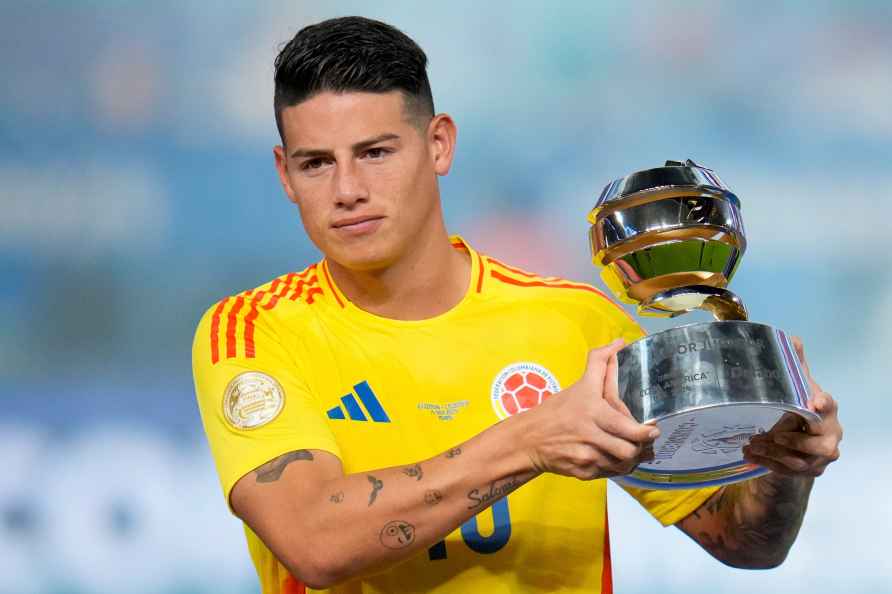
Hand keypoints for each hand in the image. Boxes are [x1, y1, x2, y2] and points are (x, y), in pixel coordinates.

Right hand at [521, 339, 659, 479]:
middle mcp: (590, 435)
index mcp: (592, 411)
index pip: (629, 429)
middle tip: (644, 442)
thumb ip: (600, 362)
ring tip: (632, 450)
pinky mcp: (583, 473)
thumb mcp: (579, 385)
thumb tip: (619, 342)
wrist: (529, 440)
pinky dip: (615, 467)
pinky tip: (614, 458)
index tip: (652, 430)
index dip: (645, 433)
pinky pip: (610, 474)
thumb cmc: (557, 410)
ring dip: (630, 459)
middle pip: (629, 450)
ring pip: (622, 465)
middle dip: (640, 448)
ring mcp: (587, 457)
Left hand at [742, 337, 841, 476]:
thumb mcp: (797, 388)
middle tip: (769, 434)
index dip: (822, 405)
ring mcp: (821, 457)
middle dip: (790, 440)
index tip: (814, 401)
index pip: (829, 407)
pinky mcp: (810, 471)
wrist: (800, 441)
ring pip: (799, 460)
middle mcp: (831, 436)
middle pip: (816, 444)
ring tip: (749, 444)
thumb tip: (792, 338)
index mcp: (828, 412)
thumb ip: (795, 367)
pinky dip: (767, 463)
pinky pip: (788, 471)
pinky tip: (749, 454)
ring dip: (772, 452)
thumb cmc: (799, 409)